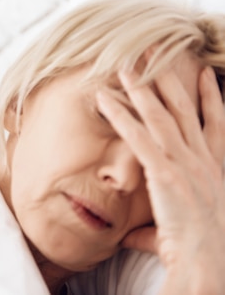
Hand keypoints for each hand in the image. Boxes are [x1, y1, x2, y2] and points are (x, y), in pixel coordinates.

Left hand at [97, 66, 224, 293]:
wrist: (208, 265)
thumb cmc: (196, 252)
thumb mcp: (177, 230)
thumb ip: (152, 227)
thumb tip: (130, 236)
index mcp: (214, 169)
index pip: (215, 125)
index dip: (211, 98)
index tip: (205, 75)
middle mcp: (202, 160)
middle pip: (184, 110)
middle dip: (169, 78)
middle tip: (157, 53)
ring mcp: (185, 164)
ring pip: (160, 116)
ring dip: (141, 87)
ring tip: (125, 64)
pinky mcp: (165, 173)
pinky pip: (138, 137)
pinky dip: (121, 115)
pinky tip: (106, 98)